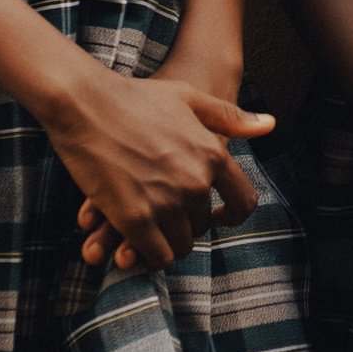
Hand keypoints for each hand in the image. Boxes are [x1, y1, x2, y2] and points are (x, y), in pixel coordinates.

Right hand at [37, 56, 271, 275]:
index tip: (218, 216)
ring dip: (167, 240)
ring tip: (151, 226)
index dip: (232, 214)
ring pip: (181, 246)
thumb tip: (269, 125)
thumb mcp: (188, 98)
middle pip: (204, 225)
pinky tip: (136, 240)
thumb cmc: (134, 97)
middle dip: (187, 222)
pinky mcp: (134, 219)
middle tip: (165, 211)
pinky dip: (148, 253)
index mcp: (214, 155)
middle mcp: (195, 183)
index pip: (243, 202)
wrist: (84, 103)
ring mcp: (165, 202)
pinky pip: (156, 255)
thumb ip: (229, 117)